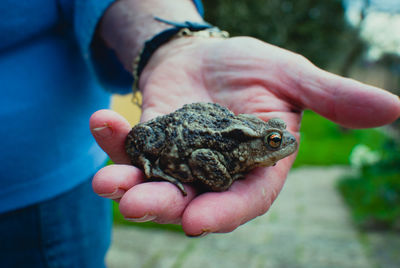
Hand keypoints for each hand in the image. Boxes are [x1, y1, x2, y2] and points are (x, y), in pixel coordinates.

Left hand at [90, 36, 399, 235]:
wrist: (207, 52)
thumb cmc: (252, 66)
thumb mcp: (290, 77)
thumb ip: (332, 97)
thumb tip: (394, 108)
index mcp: (252, 164)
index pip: (244, 199)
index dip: (224, 213)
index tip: (197, 222)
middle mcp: (213, 170)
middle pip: (190, 199)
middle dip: (162, 206)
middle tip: (134, 205)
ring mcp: (177, 158)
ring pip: (152, 181)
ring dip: (126, 182)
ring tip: (105, 181)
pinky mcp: (149, 139)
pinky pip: (130, 146)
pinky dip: (114, 138)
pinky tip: (103, 119)